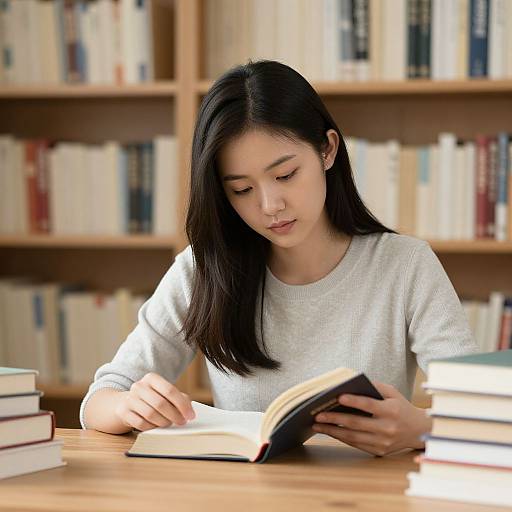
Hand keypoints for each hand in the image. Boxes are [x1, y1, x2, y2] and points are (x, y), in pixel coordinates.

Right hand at [114, 372, 195, 431]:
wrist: (125, 403)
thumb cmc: (151, 398)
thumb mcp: (164, 394)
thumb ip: (179, 398)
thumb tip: (189, 410)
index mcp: (151, 378)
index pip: (170, 390)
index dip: (182, 404)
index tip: (190, 415)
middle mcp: (139, 386)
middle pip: (160, 403)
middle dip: (174, 415)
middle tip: (182, 422)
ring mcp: (129, 398)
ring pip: (150, 414)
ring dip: (163, 422)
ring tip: (169, 423)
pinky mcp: (123, 412)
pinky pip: (140, 423)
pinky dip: (151, 427)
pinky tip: (156, 426)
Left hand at [312, 380, 432, 455]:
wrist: (418, 431)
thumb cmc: (401, 407)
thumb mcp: (392, 393)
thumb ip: (374, 387)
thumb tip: (351, 384)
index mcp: (392, 411)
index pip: (369, 405)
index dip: (353, 401)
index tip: (338, 397)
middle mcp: (387, 428)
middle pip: (357, 423)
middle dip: (335, 419)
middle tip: (318, 415)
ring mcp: (383, 442)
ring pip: (353, 437)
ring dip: (333, 431)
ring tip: (318, 425)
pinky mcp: (379, 451)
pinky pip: (356, 444)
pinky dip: (342, 438)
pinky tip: (330, 431)